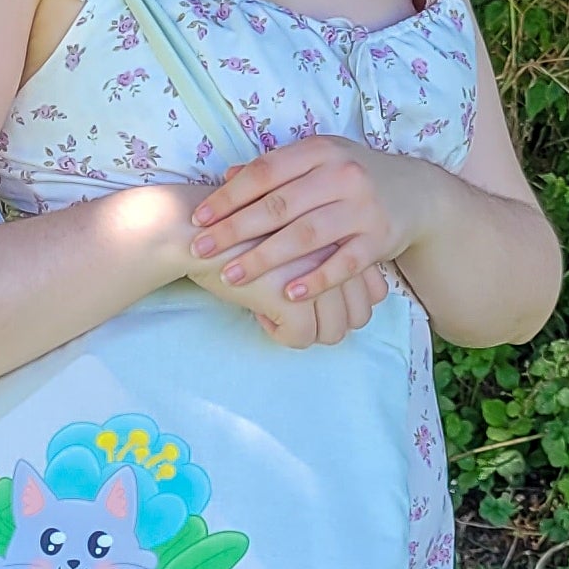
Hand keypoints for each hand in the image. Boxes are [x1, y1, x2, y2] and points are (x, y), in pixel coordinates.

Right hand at [178, 212, 389, 346]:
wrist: (194, 230)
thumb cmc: (243, 233)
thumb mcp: (295, 237)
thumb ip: (331, 258)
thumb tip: (365, 301)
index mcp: (342, 232)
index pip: (375, 292)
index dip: (343, 303)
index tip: (307, 293)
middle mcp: (338, 250)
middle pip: (359, 315)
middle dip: (326, 321)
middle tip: (289, 306)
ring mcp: (318, 271)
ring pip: (334, 331)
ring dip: (303, 329)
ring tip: (273, 308)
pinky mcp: (292, 294)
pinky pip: (302, 337)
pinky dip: (278, 333)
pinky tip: (258, 310)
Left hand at [184, 137, 430, 307]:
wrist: (416, 192)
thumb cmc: (351, 177)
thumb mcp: (317, 161)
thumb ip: (276, 169)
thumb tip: (227, 177)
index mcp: (320, 150)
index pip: (265, 172)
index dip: (229, 196)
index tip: (199, 219)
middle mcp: (342, 175)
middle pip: (280, 205)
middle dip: (236, 230)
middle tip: (202, 251)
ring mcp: (363, 208)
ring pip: (307, 235)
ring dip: (266, 258)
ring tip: (232, 276)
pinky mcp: (380, 239)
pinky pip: (344, 263)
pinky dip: (316, 280)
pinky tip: (288, 294)